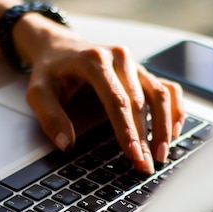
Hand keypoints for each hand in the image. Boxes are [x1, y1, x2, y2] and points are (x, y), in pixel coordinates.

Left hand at [22, 27, 184, 174]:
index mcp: (94, 61)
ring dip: (165, 126)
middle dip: (146, 137)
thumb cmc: (49, 71)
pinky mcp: (142, 71)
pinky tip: (174, 130)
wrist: (58, 46)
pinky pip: (167, 88)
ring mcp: (135, 64)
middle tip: (146, 165)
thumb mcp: (37, 92)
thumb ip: (50, 117)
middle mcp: (120, 58)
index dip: (127, 129)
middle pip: (141, 102)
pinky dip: (175, 109)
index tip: (133, 153)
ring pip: (160, 95)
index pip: (117, 100)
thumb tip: (66, 145)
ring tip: (161, 154)